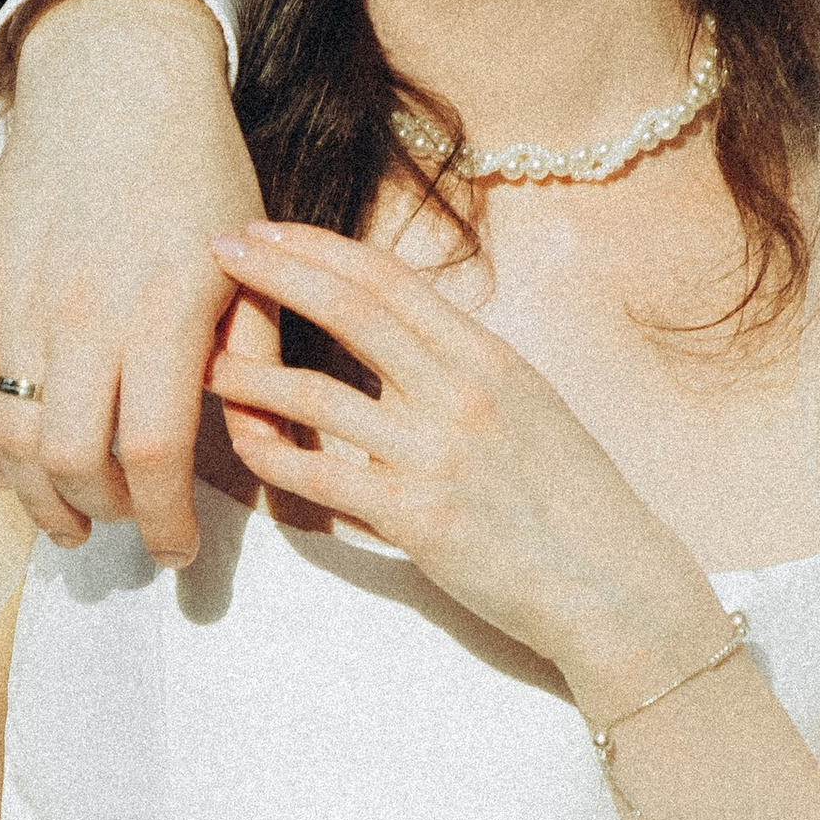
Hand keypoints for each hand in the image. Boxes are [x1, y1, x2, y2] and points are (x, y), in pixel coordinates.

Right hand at [0, 0, 268, 564]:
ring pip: (11, 438)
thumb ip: (253, 354)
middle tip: (129, 524)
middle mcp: (85, 313)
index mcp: (164, 310)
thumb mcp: (252, 260)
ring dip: (40, 497)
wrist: (113, 81)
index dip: (164, 519)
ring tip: (72, 518)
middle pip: (72, 460)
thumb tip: (252, 440)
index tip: (179, 549)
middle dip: (104, 513)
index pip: (152, 451)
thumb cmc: (199, 171)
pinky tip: (12, 470)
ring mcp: (22, 302)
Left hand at [205, 221, 731, 708]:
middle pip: (349, 309)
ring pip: (317, 395)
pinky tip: (243, 444)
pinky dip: (271, 457)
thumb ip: (465, 370)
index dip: (318, 247)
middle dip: (272, 273)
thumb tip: (408, 339)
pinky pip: (319, 479)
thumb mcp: (530, 410)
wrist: (616, 589)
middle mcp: (463, 392)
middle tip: (214, 250)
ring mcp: (437, 455)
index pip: (390, 278)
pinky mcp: (416, 519)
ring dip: (249, 372)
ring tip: (202, 358)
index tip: (266, 231)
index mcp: (491, 357)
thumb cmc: (574, 504)